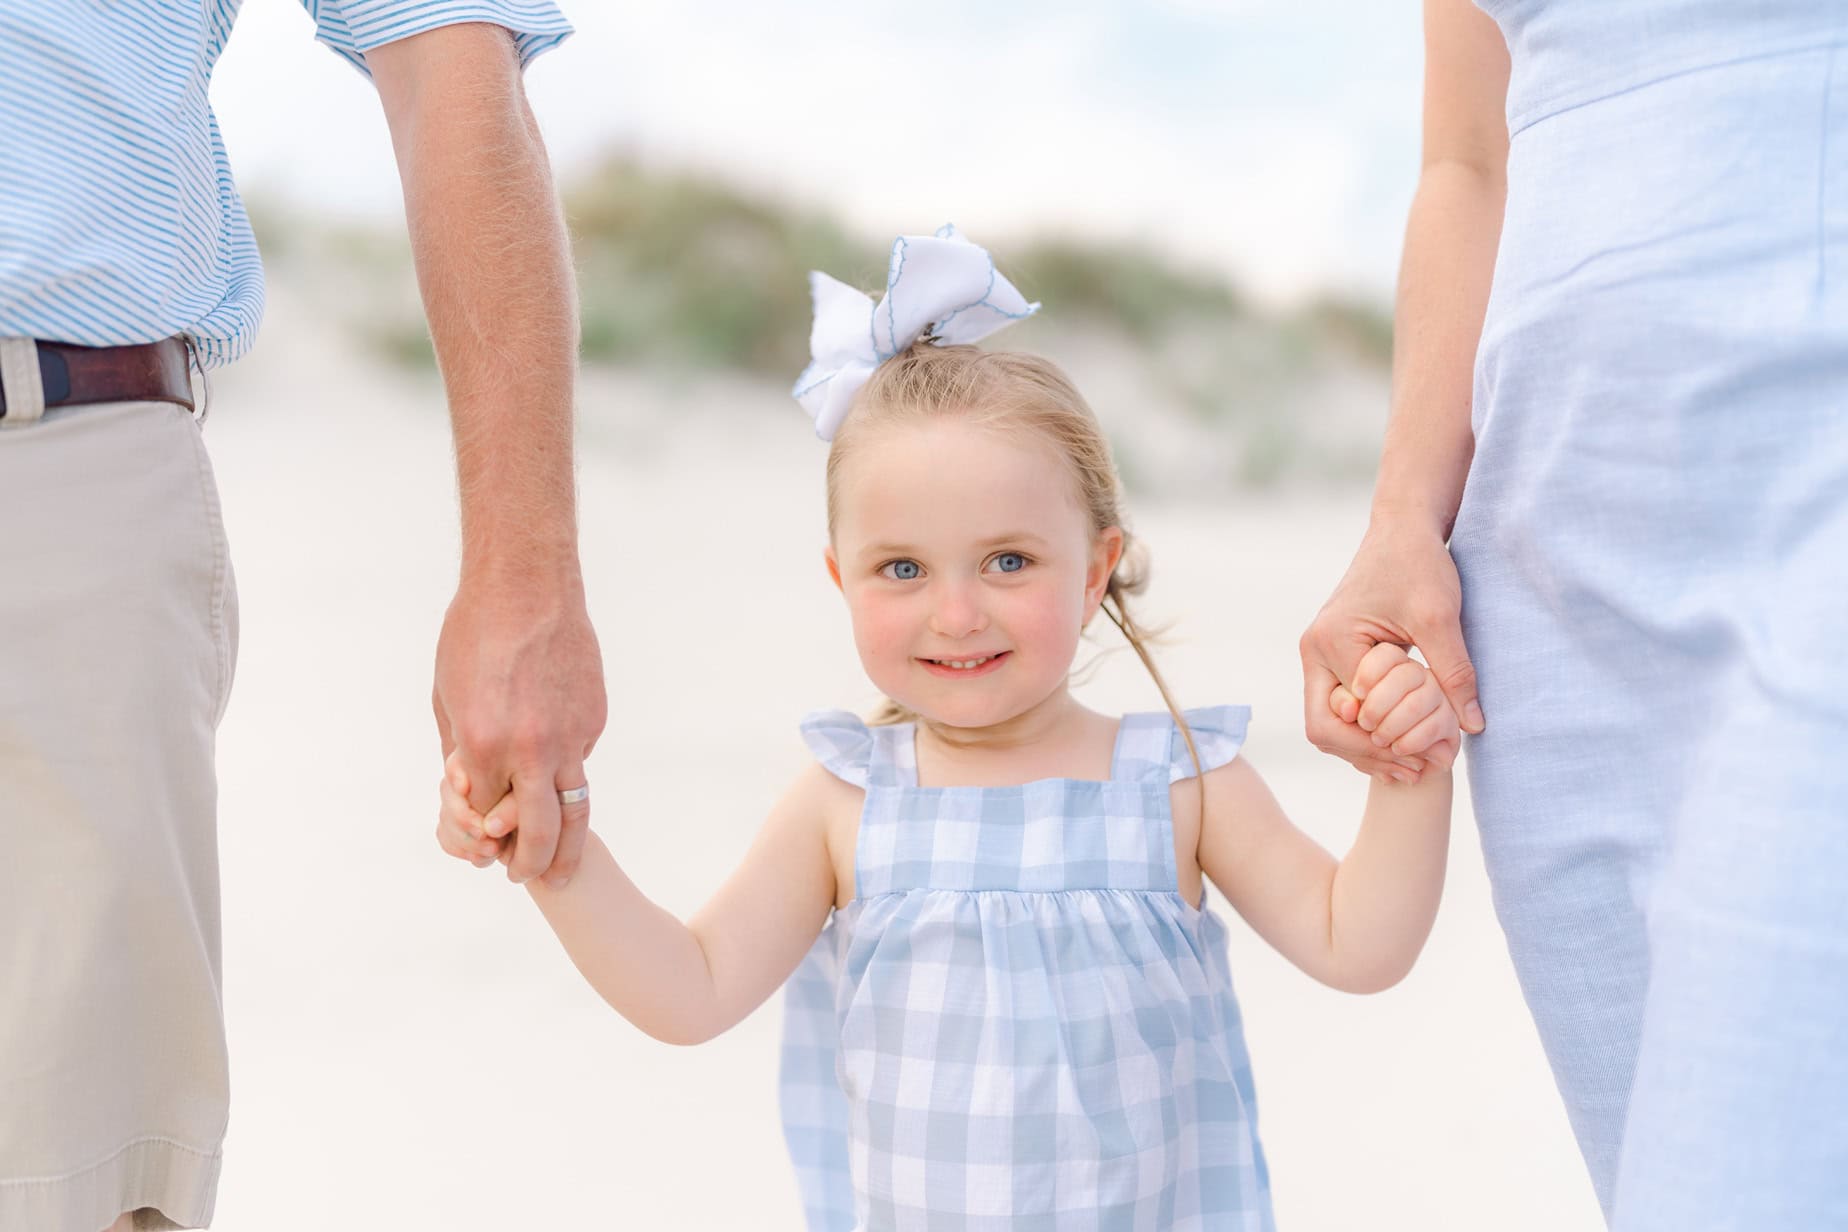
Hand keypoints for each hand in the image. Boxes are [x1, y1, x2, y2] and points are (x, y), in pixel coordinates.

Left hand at [433, 571, 604, 886]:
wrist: (526, 586)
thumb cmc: (473, 637)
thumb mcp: (448, 701)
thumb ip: (462, 755)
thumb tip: (473, 798)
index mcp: (484, 746)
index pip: (485, 818)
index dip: (480, 837)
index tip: (481, 846)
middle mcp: (533, 748)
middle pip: (537, 835)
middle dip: (528, 867)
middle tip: (522, 879)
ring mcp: (572, 736)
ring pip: (575, 812)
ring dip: (566, 850)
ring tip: (560, 873)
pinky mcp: (594, 720)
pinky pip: (579, 762)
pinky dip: (566, 774)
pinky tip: (554, 766)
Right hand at [1301, 519, 1481, 782]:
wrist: (1403, 530)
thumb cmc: (1418, 565)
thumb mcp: (1439, 618)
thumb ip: (1453, 672)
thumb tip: (1472, 726)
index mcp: (1330, 643)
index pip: (1346, 720)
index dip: (1383, 746)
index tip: (1425, 758)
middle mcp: (1313, 652)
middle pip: (1324, 729)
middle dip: (1367, 755)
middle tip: (1414, 771)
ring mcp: (1319, 655)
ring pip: (1329, 723)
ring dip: (1366, 747)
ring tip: (1413, 764)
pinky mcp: (1334, 656)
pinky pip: (1341, 706)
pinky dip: (1367, 729)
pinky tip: (1404, 741)